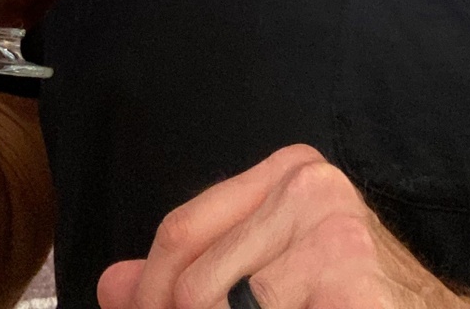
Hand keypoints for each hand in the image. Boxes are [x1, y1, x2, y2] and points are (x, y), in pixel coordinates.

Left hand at [97, 145, 469, 308]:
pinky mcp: (356, 291)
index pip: (182, 233)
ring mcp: (337, 241)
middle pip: (193, 279)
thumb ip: (195, 267)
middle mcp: (312, 191)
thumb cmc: (356, 298)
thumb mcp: (272, 266)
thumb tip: (112, 285)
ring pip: (218, 308)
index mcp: (290, 173)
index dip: (151, 292)